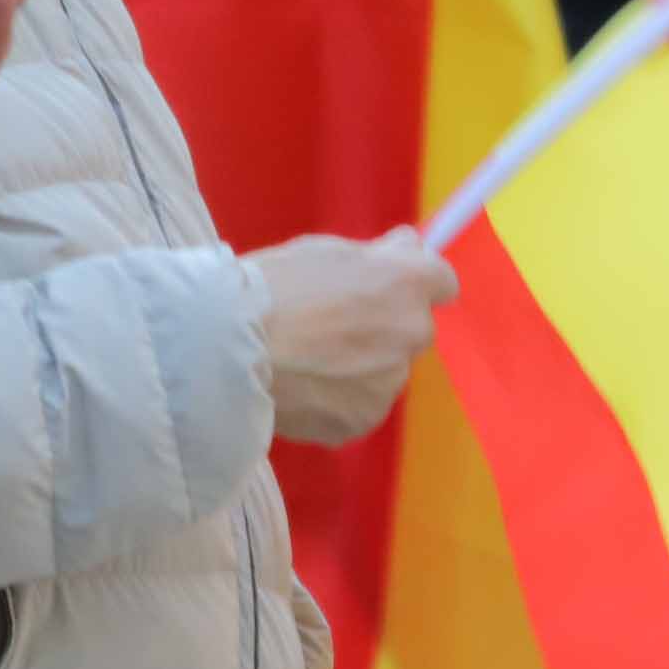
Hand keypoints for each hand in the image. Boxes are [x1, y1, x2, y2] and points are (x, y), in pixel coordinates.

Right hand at [251, 227, 462, 445]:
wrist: (226, 350)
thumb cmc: (270, 288)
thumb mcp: (324, 250)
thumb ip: (377, 255)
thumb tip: (408, 248)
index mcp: (406, 283)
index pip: (442, 281)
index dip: (413, 282)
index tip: (387, 286)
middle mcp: (411, 333)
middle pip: (412, 328)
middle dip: (384, 326)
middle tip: (329, 326)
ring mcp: (390, 382)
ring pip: (385, 370)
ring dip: (362, 366)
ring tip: (306, 362)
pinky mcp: (363, 420)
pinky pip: (360, 405)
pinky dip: (339, 399)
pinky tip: (302, 388)